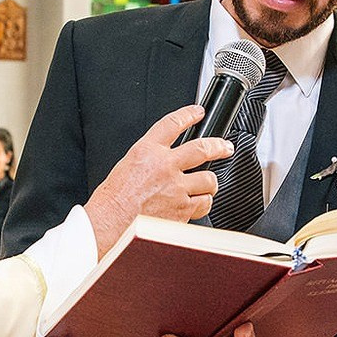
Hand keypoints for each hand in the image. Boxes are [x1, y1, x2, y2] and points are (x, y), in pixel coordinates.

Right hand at [83, 106, 233, 255]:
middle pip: (201, 149)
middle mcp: (165, 166)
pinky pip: (204, 204)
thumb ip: (148, 161)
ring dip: (209, 183)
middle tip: (225, 147)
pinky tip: (197, 204)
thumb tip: (162, 162)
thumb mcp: (125, 167)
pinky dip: (203, 204)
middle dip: (218, 146)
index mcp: (147, 152)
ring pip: (208, 180)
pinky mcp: (182, 209)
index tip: (197, 112)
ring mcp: (176, 188)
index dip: (188, 115)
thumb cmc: (112, 201)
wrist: (110, 224)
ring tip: (207, 185)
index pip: (172, 124)